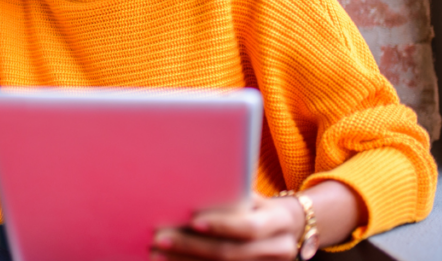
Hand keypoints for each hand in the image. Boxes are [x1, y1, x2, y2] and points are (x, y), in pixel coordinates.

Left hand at [150, 193, 303, 260]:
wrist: (285, 228)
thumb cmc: (257, 205)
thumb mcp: (253, 197)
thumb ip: (231, 196)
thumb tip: (188, 189)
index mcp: (279, 222)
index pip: (250, 227)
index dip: (222, 225)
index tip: (193, 221)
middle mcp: (278, 249)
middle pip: (231, 253)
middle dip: (191, 246)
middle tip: (159, 238)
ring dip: (184, 260)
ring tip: (156, 253)